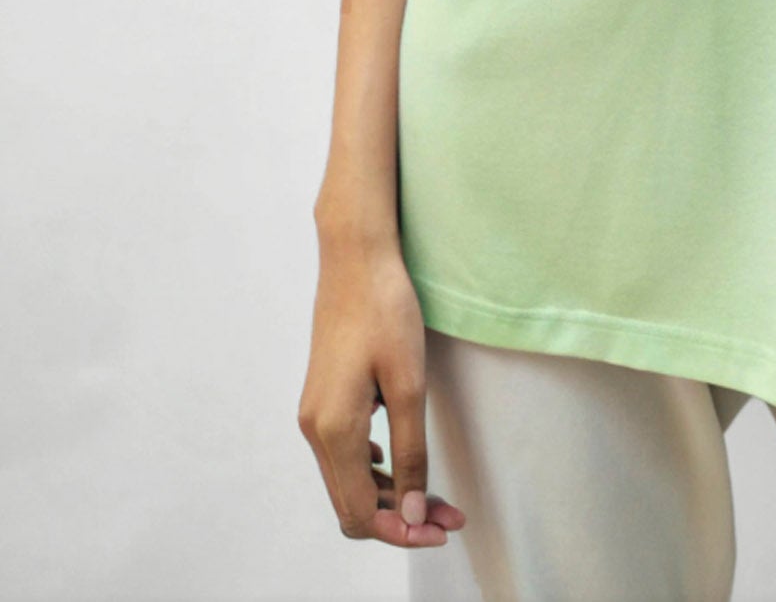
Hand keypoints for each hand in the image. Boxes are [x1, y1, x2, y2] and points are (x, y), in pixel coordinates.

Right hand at [298, 235, 466, 548]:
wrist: (356, 256)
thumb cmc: (384, 310)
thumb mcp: (409, 382)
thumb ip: (411, 452)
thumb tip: (415, 513)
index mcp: (334, 430)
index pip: (361, 514)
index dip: (402, 531)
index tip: (442, 528)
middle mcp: (314, 430)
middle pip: (352, 504)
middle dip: (401, 517)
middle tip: (450, 514)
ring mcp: (314, 414)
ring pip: (348, 481)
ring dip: (389, 494)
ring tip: (436, 493)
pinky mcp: (322, 398)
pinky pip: (343, 454)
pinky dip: (373, 470)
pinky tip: (400, 459)